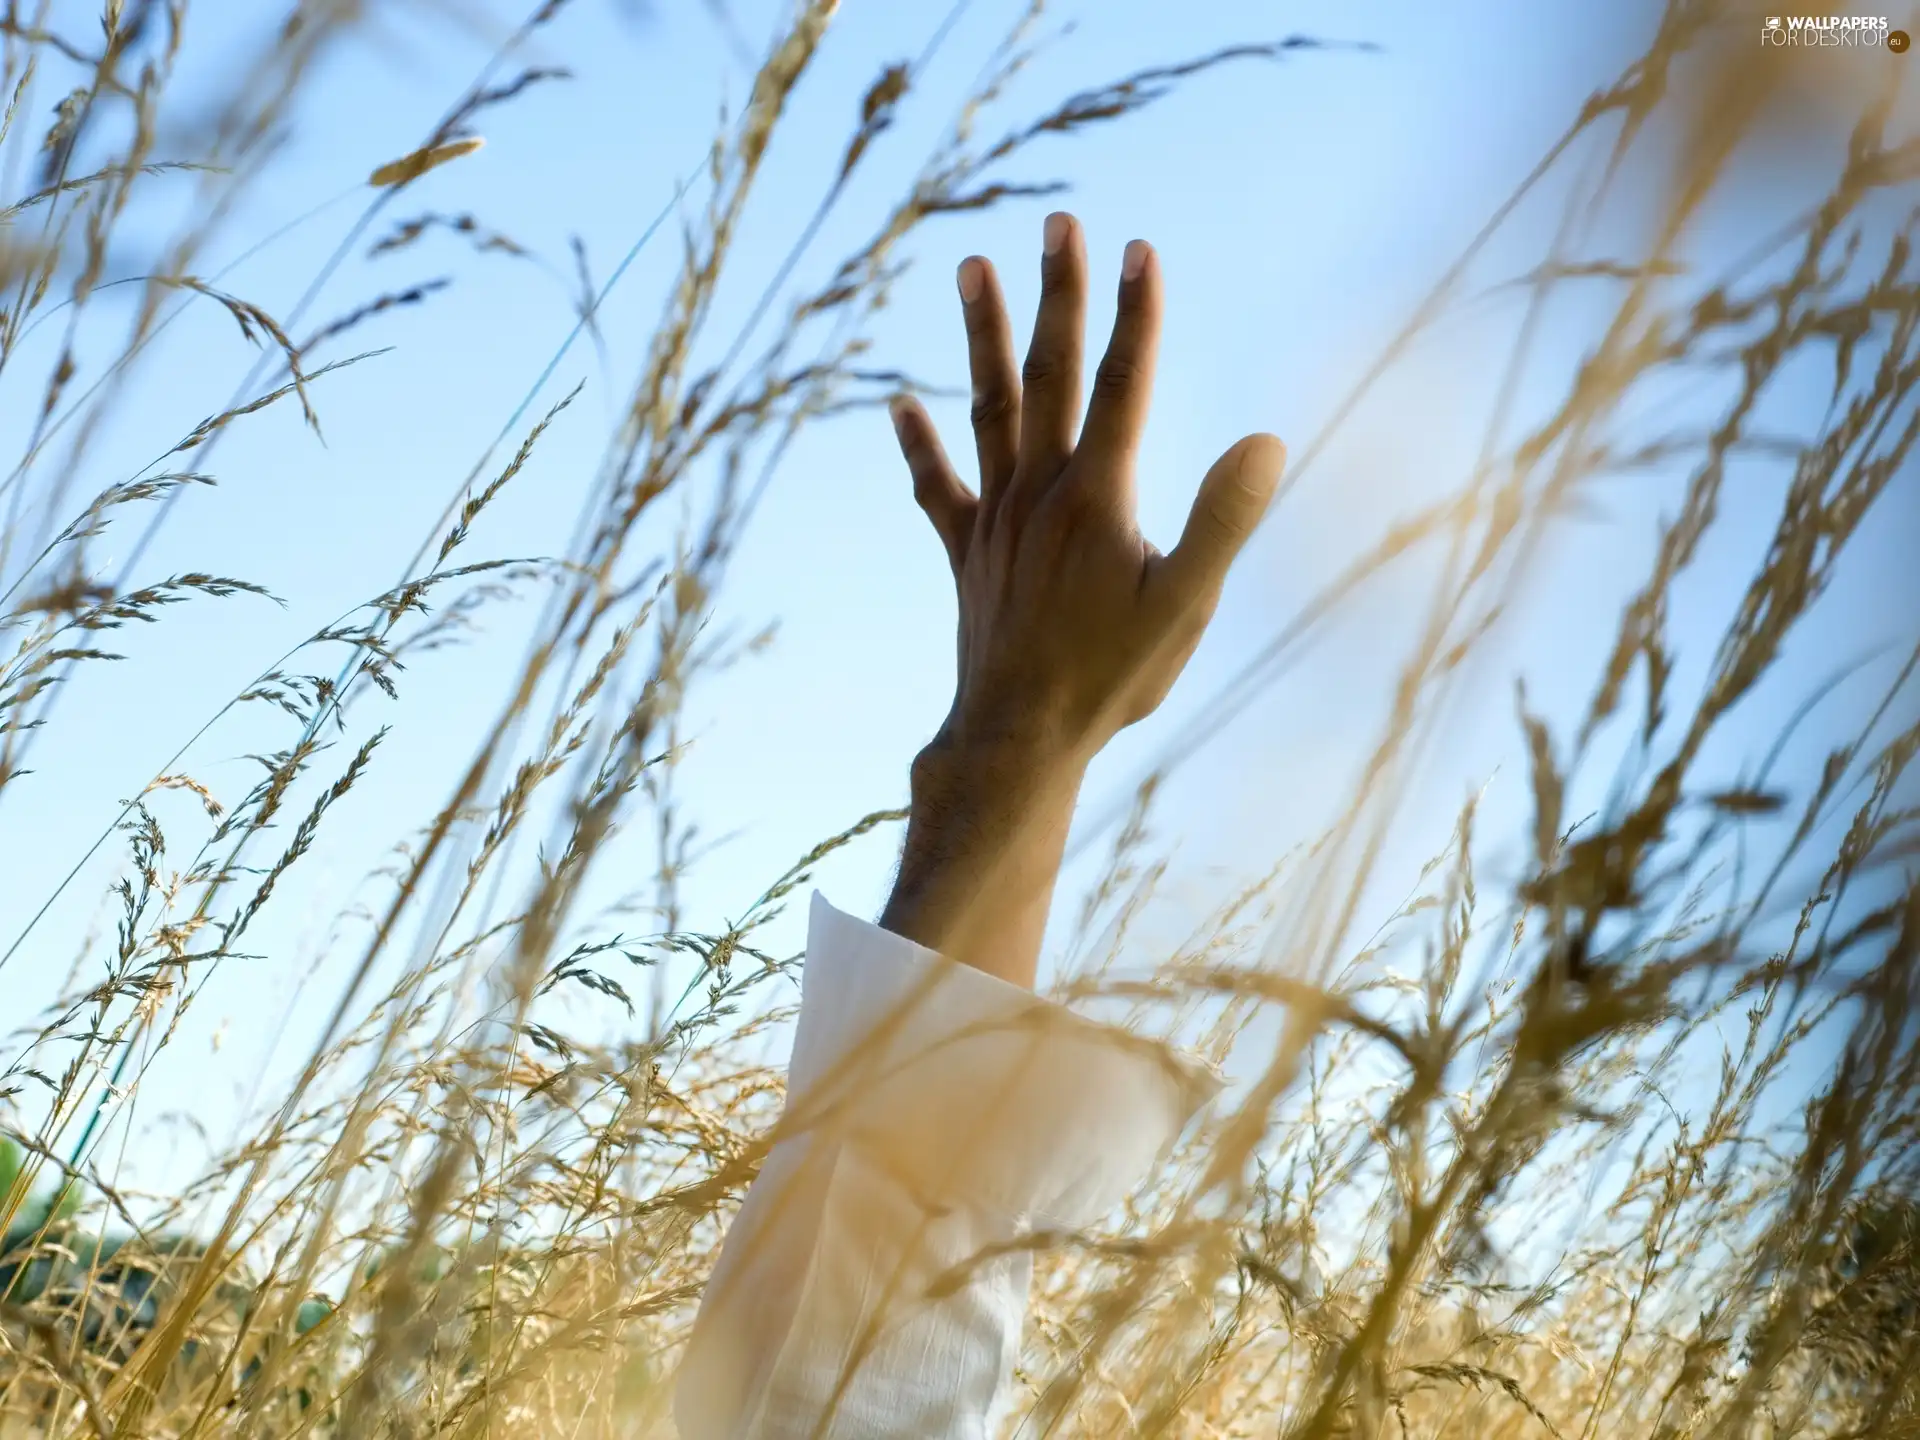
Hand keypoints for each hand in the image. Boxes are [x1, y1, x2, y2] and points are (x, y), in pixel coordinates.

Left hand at [878, 211, 1283, 986]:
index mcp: (1098, 496)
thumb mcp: (1186, 605)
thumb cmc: (1112, 678)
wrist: (1018, 738)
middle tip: (1059, 222)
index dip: (1136, 316)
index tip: (1143, 247)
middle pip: (1049, 375)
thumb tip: (1265, 441)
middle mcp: (1040, 492)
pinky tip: (897, 402)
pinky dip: (919, 446)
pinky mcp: (968, 553)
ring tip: (970, 266)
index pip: (1124, 386)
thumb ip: (1224, 520)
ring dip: (982, 337)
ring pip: (988, 409)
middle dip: (1058, 294)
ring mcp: (996, 519)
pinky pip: (937, 488)